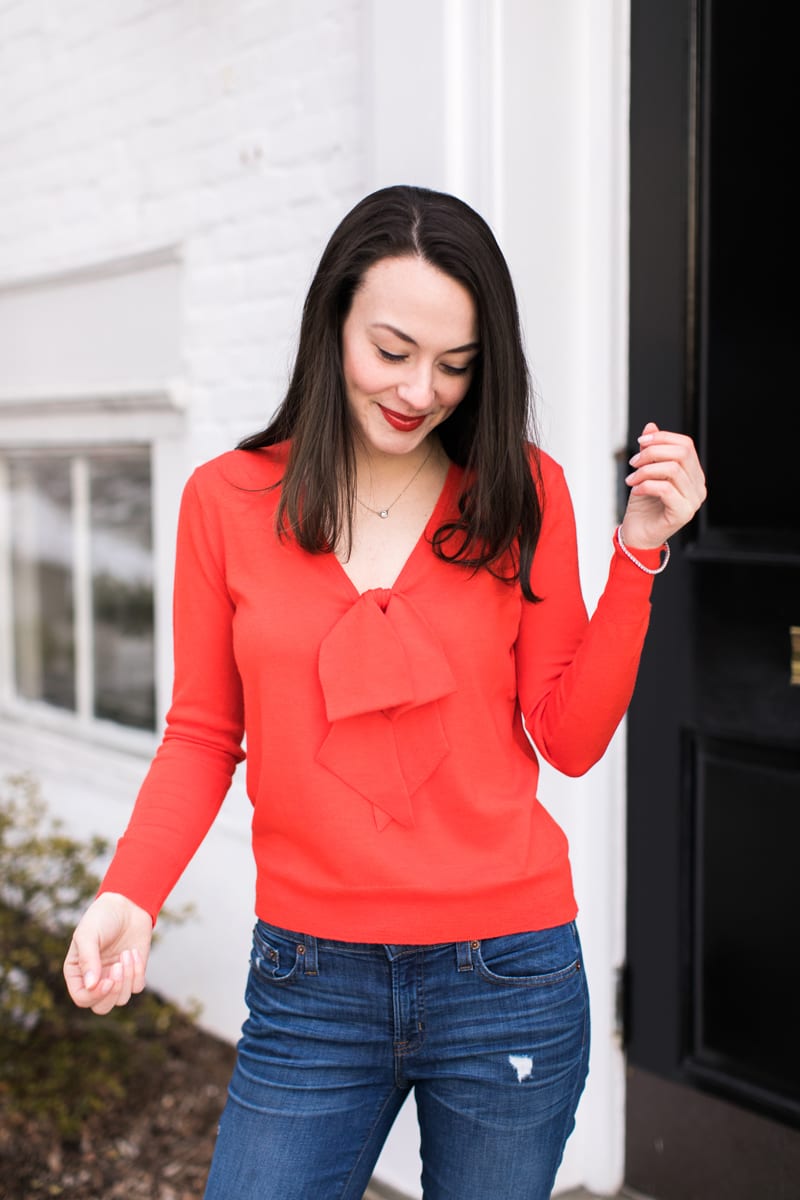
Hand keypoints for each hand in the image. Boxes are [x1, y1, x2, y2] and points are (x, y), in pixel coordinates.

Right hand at [63, 892, 152, 1014]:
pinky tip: (134, 952)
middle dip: (113, 992)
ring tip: (127, 953)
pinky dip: (138, 972)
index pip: (82, 998)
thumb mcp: (88, 934)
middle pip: (102, 1007)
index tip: (108, 980)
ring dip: (127, 978)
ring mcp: (115, 978)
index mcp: (77, 972)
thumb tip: (91, 987)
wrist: (127, 904)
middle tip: (118, 967)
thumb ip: (88, 960)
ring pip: (121, 999)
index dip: (95, 996)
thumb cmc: (102, 917)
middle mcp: (95, 980)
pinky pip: (137, 987)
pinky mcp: (133, 973)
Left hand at [621, 422, 706, 548]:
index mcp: (693, 474)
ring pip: (672, 470)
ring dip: (645, 470)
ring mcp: (693, 501)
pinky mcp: (683, 513)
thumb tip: (651, 426)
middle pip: (681, 453)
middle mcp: (698, 487)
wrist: (637, 535)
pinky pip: (666, 489)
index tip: (640, 443)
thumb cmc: (643, 506)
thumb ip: (651, 451)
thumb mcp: (645, 472)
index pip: (686, 445)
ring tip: (632, 479)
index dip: (662, 438)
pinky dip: (646, 485)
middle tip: (633, 462)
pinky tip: (635, 490)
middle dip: (652, 452)